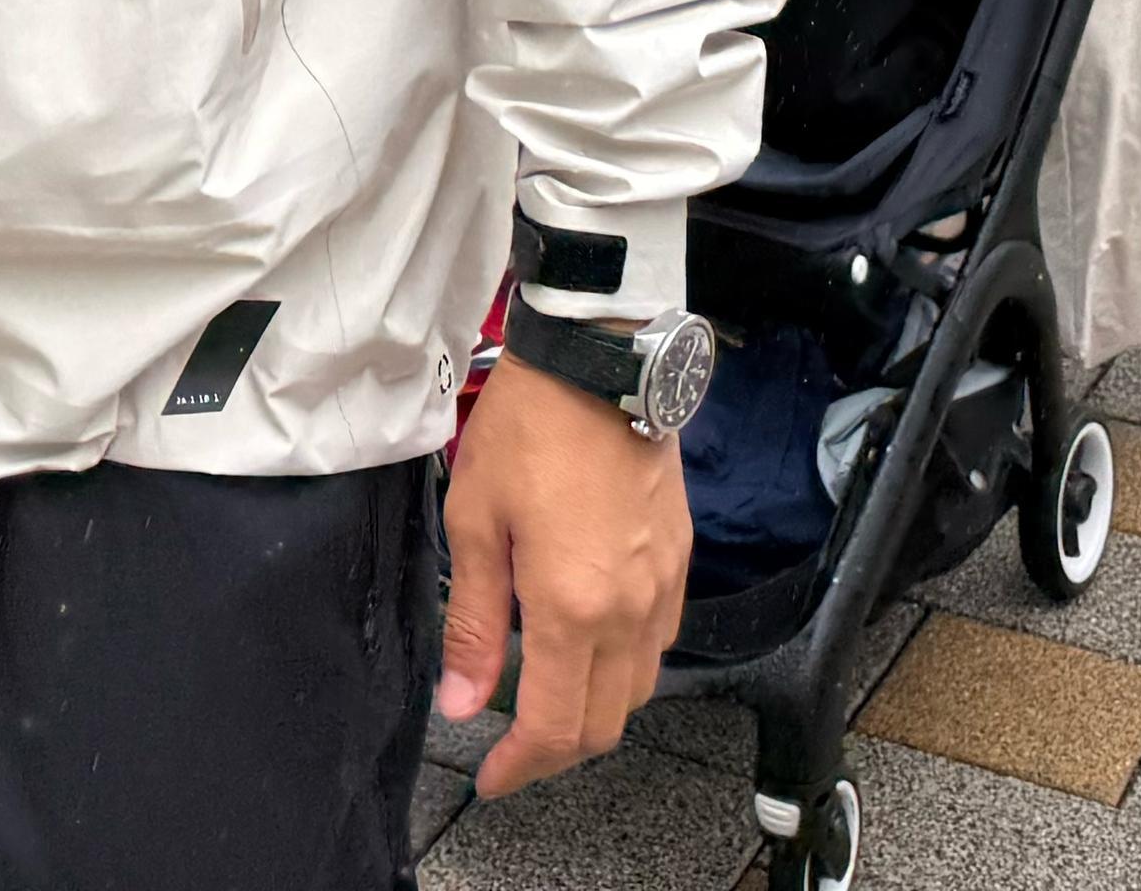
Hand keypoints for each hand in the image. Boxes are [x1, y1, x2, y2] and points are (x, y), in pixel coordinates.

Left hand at [441, 343, 691, 794]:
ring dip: (593, 714)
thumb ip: (471, 622)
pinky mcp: (679, 560)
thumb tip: (461, 701)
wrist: (599, 361)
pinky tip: (587, 648)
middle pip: (603, 725)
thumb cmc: (529, 429)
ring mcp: (663, 587)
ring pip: (638, 691)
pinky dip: (624, 670)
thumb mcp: (475, 522)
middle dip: (555, 752)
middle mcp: (629, 610)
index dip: (518, 768)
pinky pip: (659, 645)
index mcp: (572, 607)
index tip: (489, 779)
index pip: (553, 727)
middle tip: (511, 749)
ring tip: (544, 701)